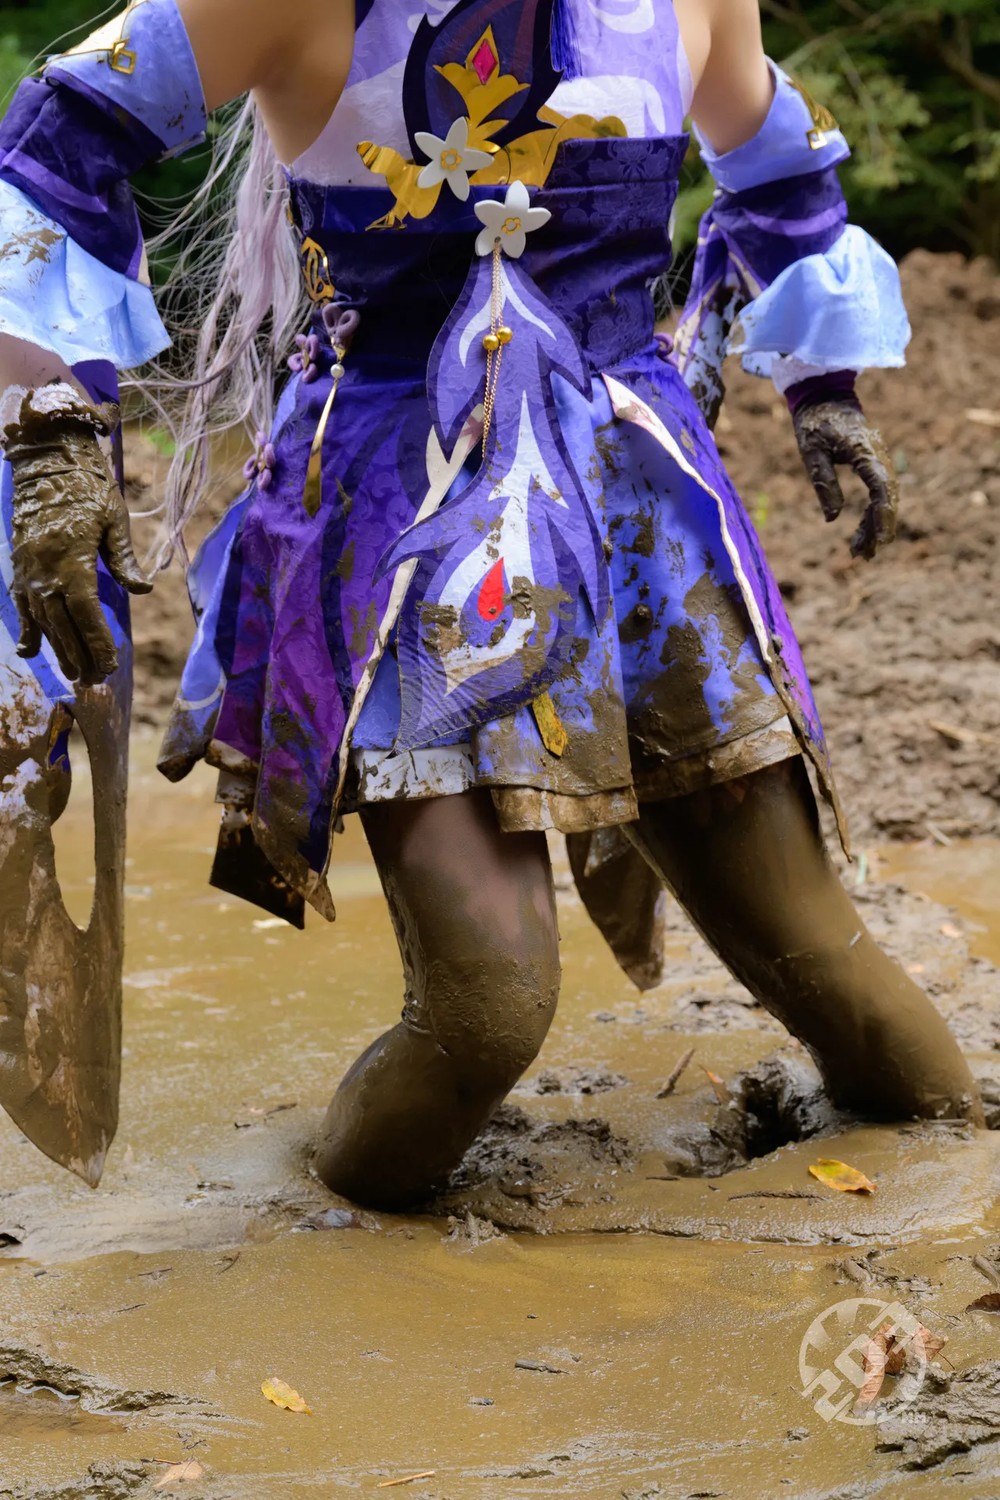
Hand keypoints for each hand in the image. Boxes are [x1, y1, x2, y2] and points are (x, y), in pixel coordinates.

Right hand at [4, 387, 151, 684]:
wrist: (45, 462)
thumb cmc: (87, 488)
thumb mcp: (113, 520)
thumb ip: (124, 558)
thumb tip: (143, 588)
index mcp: (72, 562)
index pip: (86, 614)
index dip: (97, 642)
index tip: (109, 665)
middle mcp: (45, 572)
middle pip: (63, 626)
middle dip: (80, 655)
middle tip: (96, 682)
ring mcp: (28, 571)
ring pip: (43, 621)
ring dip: (58, 649)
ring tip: (74, 674)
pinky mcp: (19, 567)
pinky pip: (22, 606)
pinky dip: (28, 629)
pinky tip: (31, 651)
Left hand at [792, 397, 899, 560]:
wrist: (825, 396)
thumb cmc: (815, 422)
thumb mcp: (811, 452)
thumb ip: (823, 482)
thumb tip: (833, 518)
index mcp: (865, 451)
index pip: (881, 487)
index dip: (882, 514)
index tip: (879, 538)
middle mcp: (878, 455)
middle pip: (888, 496)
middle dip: (879, 527)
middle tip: (865, 555)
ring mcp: (879, 458)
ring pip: (886, 496)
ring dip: (876, 524)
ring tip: (862, 552)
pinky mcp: (874, 463)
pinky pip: (879, 491)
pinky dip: (873, 513)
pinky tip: (864, 533)